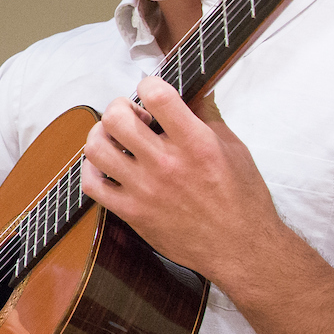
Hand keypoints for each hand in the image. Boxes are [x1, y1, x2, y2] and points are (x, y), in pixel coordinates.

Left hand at [79, 77, 283, 279]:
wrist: (240, 249)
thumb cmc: (242, 199)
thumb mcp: (235, 148)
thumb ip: (208, 115)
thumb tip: (193, 87)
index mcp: (196, 143)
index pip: (157, 96)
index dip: (148, 84)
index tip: (150, 89)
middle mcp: (167, 164)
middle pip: (117, 118)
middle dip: (119, 107)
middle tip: (129, 114)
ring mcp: (145, 189)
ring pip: (96, 148)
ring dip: (100, 135)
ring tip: (114, 138)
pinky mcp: (132, 212)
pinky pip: (92, 184)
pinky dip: (91, 168)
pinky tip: (105, 165)